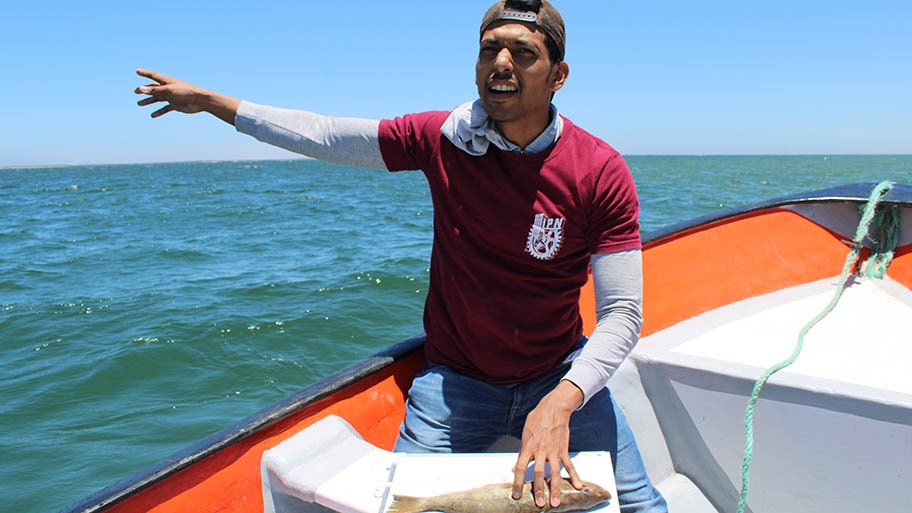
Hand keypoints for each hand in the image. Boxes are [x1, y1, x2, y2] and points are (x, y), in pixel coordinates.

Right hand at [134, 69, 239, 124]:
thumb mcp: (168, 90)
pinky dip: (159, 111)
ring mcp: (171, 97)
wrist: (200, 101)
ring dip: (149, 101)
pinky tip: (153, 116)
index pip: (153, 75)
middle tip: (135, 92)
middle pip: (153, 88)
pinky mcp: (175, 105)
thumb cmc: (186, 92)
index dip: (145, 73)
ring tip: (139, 104)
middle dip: (144, 90)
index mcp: (167, 81)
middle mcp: (168, 88)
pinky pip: (165, 108)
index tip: (137, 71)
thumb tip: (140, 88)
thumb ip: (155, 90)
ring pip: (157, 98)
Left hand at [512, 380, 583, 507]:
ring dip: (556, 489)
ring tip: (556, 502)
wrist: (554, 408)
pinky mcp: (563, 450)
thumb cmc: (537, 420)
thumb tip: (515, 468)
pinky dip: (574, 476)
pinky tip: (578, 486)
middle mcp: (540, 450)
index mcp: (528, 447)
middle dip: (539, 490)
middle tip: (539, 504)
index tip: (516, 495)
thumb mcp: (525, 434)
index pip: (521, 468)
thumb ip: (521, 453)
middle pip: (540, 473)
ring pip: (555, 473)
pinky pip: (569, 465)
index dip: (518, 483)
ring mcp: (553, 451)